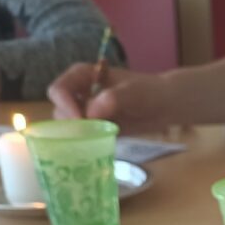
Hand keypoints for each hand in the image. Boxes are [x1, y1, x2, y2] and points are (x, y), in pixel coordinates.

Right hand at [48, 63, 173, 132]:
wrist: (165, 106)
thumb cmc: (148, 92)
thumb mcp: (132, 92)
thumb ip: (112, 99)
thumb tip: (90, 114)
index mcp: (81, 76)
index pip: (59, 89)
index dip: (65, 105)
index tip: (82, 120)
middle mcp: (78, 93)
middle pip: (59, 110)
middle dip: (70, 124)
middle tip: (89, 134)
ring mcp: (85, 112)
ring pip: (68, 127)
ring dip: (77, 136)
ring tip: (96, 140)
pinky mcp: (95, 129)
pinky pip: (82, 138)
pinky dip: (86, 144)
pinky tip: (98, 147)